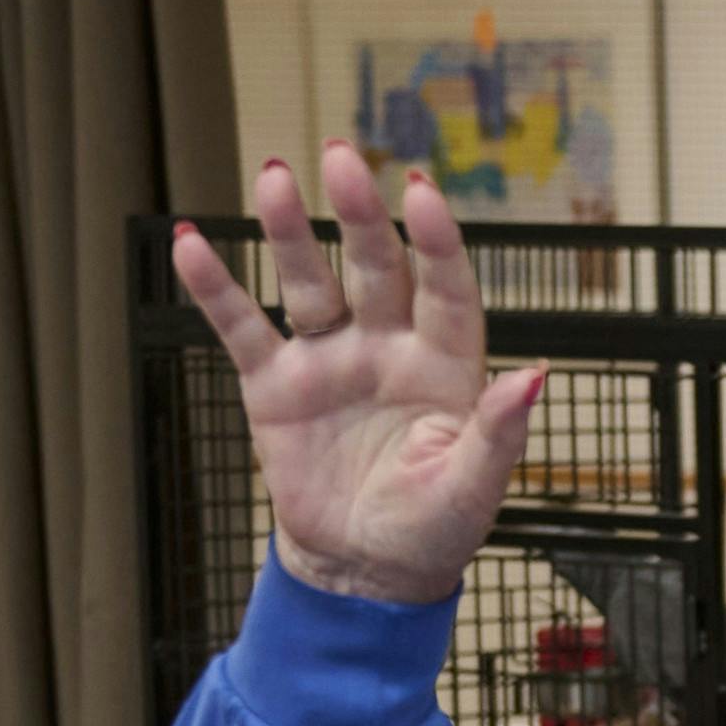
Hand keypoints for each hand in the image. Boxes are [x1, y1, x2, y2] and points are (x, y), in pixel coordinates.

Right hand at [167, 144, 545, 606]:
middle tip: (340, 155)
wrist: (365, 569)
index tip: (420, 191)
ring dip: (288, 231)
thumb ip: (499, 432)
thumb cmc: (433, 530)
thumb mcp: (473, 490)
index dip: (436, 240)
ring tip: (273, 176)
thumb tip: (535, 375)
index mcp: (447, 366)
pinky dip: (216, 288)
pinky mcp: (277, 385)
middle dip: (360, 213)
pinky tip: (190, 241)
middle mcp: (388, 347)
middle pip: (376, 265)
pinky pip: (243, 327)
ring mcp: (331, 360)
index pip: (446, 288)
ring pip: (310, 281)